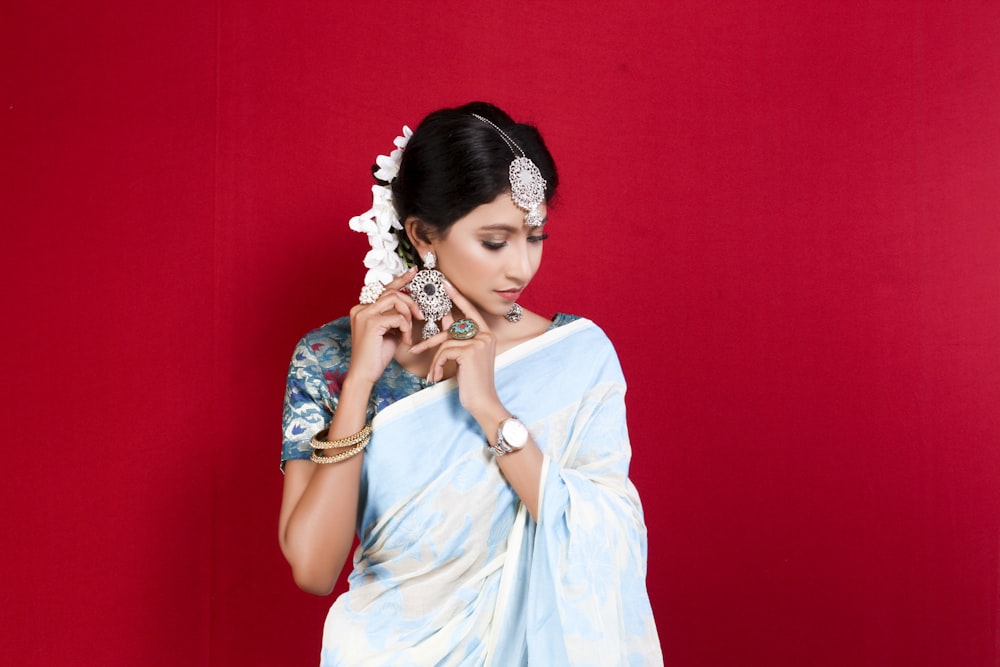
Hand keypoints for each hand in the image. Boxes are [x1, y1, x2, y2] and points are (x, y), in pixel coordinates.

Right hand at [348, 268, 421, 386]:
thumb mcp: (389, 332)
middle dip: (411, 303)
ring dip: (408, 315)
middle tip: (420, 317)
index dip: (401, 279)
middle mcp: (361, 308)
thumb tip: (410, 308)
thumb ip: (395, 318)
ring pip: (395, 300)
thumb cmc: (377, 356)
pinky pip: (397, 318)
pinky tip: (404, 341)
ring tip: (409, 331)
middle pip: (393, 293)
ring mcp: (364, 314)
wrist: (364, 374)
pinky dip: (405, 328)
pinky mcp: (371, 323)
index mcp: (363, 308)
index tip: (414, 272)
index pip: (384, 289)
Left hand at [409, 281, 505, 422]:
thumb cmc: (472, 382)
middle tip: (414, 349)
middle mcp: (485, 335)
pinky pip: (444, 351)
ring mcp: (479, 342)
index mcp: (487, 334)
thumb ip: (458, 338)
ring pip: (445, 342)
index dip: (457, 297)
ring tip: (432, 375)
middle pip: (451, 330)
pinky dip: (437, 365)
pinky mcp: (470, 351)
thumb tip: (446, 318)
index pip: (470, 310)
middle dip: (430, 342)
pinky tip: (437, 377)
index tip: (445, 284)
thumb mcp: (465, 357)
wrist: (482, 402)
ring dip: (435, 361)